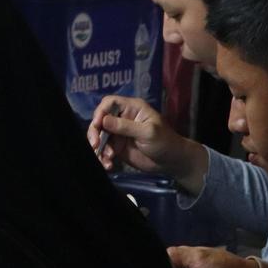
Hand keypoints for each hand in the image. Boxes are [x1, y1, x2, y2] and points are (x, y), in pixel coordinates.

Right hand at [86, 96, 207, 193]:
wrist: (172, 162)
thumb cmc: (165, 142)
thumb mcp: (148, 132)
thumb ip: (126, 126)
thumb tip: (103, 120)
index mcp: (132, 109)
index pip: (110, 103)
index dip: (100, 111)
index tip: (97, 124)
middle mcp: (122, 118)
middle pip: (100, 120)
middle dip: (95, 132)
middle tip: (95, 145)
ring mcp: (118, 133)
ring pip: (99, 136)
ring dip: (99, 148)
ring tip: (105, 159)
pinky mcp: (117, 147)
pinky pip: (104, 149)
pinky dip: (103, 157)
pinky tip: (108, 164)